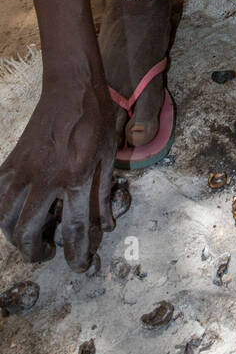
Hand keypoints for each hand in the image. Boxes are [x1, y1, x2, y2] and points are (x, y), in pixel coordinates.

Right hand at [0, 74, 116, 270]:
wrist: (72, 86)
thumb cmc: (95, 118)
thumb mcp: (108, 155)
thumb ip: (103, 193)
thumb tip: (105, 224)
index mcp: (75, 177)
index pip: (74, 227)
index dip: (76, 252)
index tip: (77, 267)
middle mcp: (46, 177)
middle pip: (28, 231)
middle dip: (34, 251)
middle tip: (45, 253)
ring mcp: (24, 169)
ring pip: (5, 217)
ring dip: (13, 235)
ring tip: (27, 237)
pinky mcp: (12, 159)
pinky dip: (0, 209)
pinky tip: (10, 213)